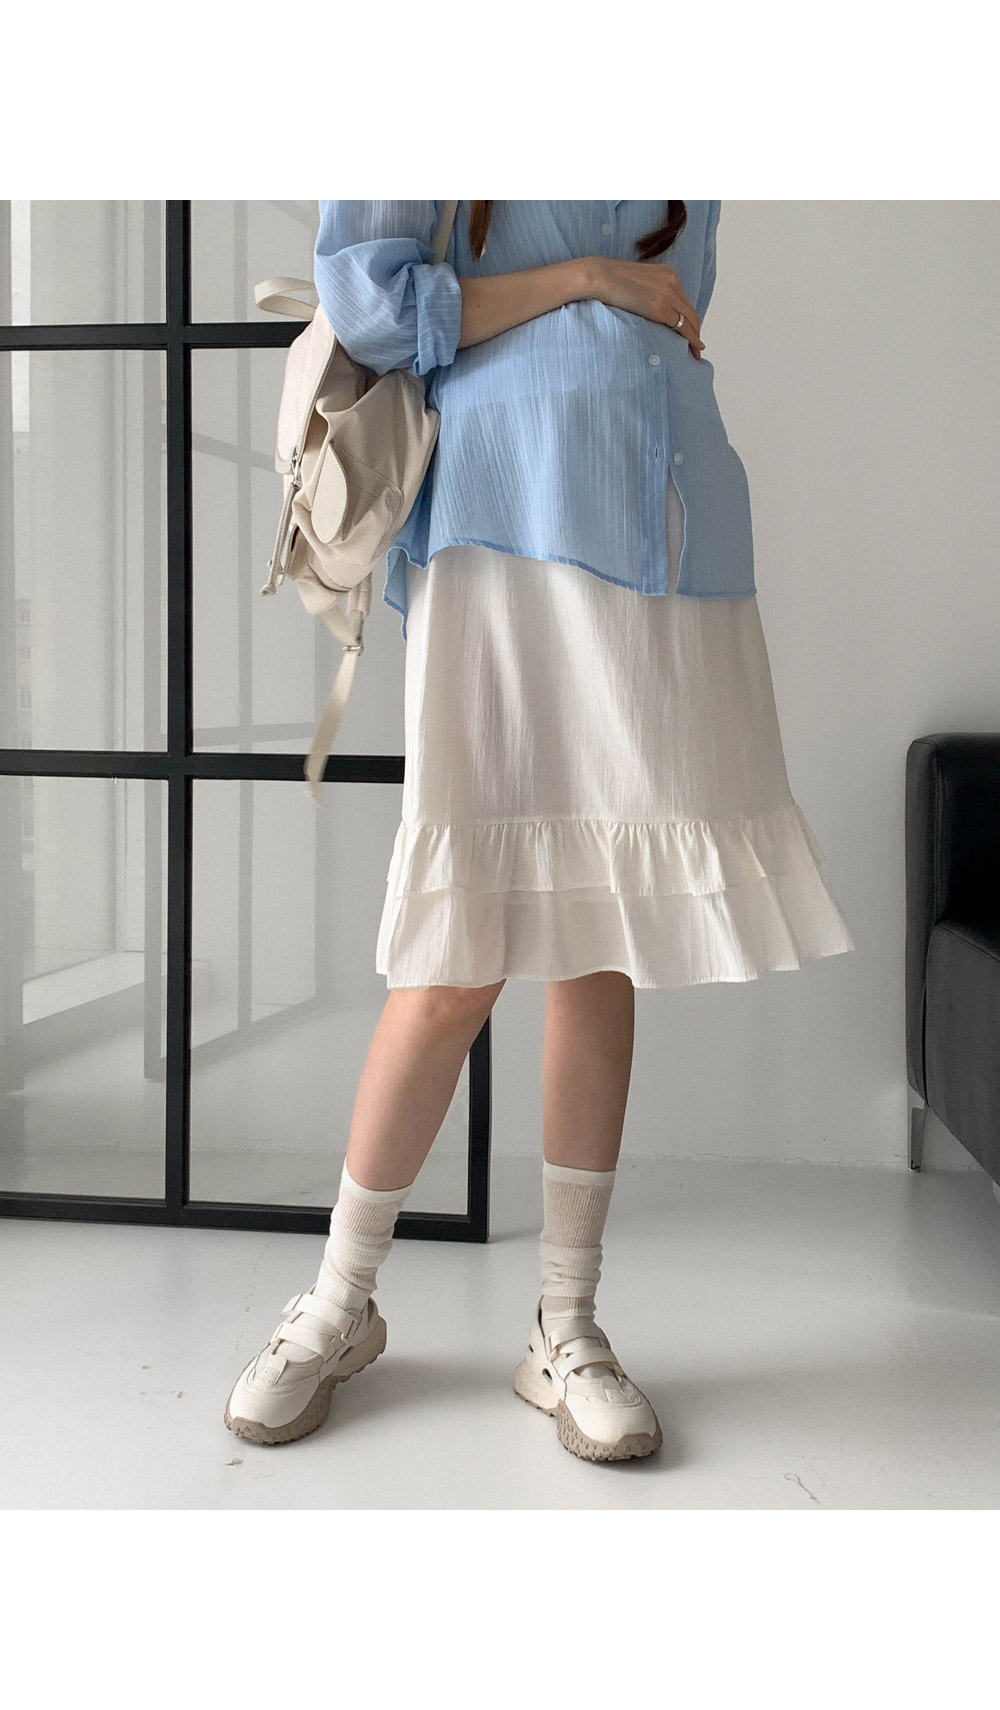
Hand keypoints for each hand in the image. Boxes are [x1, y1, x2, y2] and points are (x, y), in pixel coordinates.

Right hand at [586, 257, 704, 357]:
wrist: (600, 277)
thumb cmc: (609, 281)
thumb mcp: (636, 280)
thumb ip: (648, 290)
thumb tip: (648, 306)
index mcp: (667, 272)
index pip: (683, 299)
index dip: (688, 316)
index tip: (690, 329)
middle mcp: (672, 281)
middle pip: (690, 310)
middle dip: (695, 328)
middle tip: (697, 345)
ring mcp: (668, 295)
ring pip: (690, 320)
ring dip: (695, 336)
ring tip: (695, 351)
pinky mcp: (661, 308)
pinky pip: (683, 328)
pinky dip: (692, 340)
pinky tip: (694, 349)